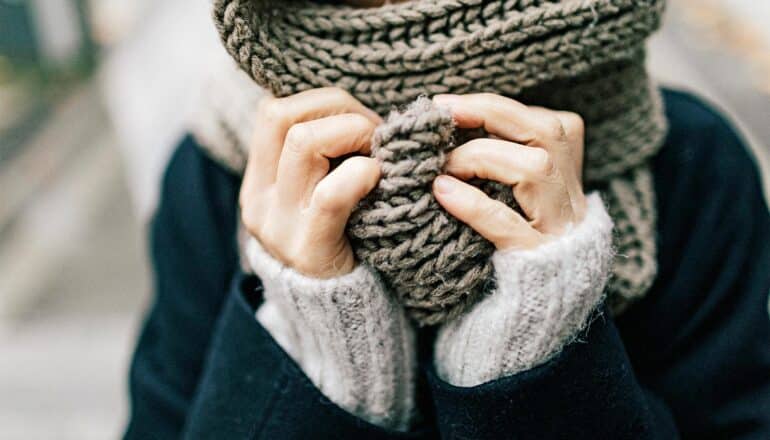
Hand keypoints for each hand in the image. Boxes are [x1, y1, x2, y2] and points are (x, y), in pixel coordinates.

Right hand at [240, 88, 381, 277]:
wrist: (337, 313)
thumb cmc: (341, 239)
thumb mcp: (317, 194)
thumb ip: (324, 156)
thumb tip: (358, 108)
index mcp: (258, 179)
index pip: (272, 110)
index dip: (321, 102)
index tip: (358, 119)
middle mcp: (259, 198)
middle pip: (283, 116)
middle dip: (339, 110)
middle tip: (374, 133)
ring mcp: (279, 224)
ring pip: (303, 143)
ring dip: (353, 133)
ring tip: (378, 155)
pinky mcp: (308, 248)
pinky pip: (331, 193)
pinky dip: (361, 173)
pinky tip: (378, 179)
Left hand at [432, 93, 586, 249]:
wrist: (532, 317)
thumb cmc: (509, 250)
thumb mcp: (515, 202)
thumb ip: (500, 164)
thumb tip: (451, 123)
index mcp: (568, 178)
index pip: (546, 121)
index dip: (495, 106)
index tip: (447, 104)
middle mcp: (571, 199)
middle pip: (547, 132)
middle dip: (491, 113)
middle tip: (442, 113)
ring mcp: (559, 231)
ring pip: (536, 169)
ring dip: (480, 157)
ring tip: (441, 168)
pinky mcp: (537, 263)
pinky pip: (507, 225)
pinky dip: (473, 204)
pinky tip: (442, 193)